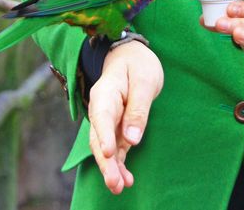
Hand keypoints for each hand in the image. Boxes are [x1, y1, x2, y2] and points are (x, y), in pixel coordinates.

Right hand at [87, 41, 163, 193]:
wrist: (131, 56)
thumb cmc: (138, 64)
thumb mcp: (144, 80)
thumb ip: (138, 108)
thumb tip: (132, 138)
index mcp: (105, 92)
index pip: (102, 116)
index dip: (103, 135)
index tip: (108, 152)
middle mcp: (101, 109)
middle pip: (98, 137)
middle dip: (105, 162)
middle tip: (115, 183)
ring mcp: (106, 120)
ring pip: (104, 147)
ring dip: (111, 168)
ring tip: (120, 187)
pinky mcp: (115, 128)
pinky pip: (114, 148)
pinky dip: (118, 164)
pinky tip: (126, 179)